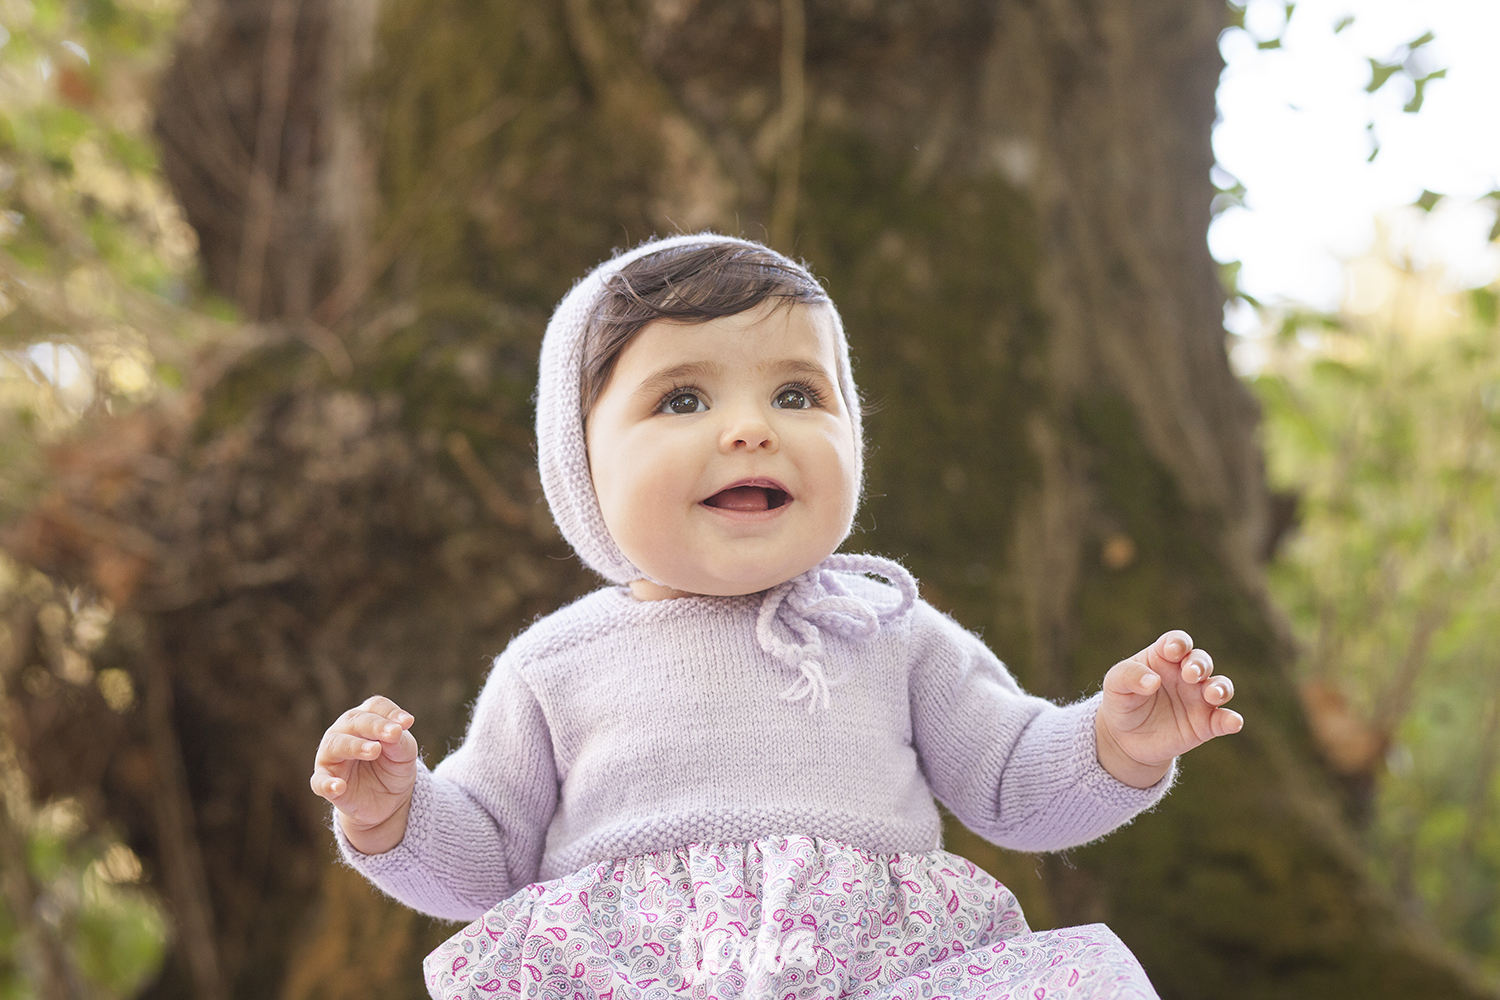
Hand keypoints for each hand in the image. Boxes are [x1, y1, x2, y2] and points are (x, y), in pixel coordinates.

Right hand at [310, 695, 418, 854]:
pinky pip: (320, 782)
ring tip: (374, 751)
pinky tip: (339, 786)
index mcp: (366, 719)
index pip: (375, 707)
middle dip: (375, 725)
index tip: (408, 723)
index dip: (390, 712)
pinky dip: (327, 784)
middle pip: (355, 720)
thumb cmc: (393, 767)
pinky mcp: (325, 782)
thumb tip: (396, 731)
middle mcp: (344, 732)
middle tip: (393, 734)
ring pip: (336, 745)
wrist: (387, 802)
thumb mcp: (404, 755)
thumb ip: (400, 742)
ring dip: (355, 746)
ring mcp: (332, 757)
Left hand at [1095, 630, 1242, 788]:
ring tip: (1212, 695)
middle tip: (1190, 675)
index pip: (1177, 642)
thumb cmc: (1122, 701)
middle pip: (1201, 662)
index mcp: (1164, 658)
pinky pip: (1223, 720)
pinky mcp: (1205, 724)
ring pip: (1220, 687)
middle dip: (1199, 665)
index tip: (1172, 651)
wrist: (1125, 738)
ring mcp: (1198, 699)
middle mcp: (1186, 675)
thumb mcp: (1115, 685)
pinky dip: (1231, 720)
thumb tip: (1152, 681)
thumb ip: (1129, 676)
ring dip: (1220, 688)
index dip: (1178, 643)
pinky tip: (1233, 722)